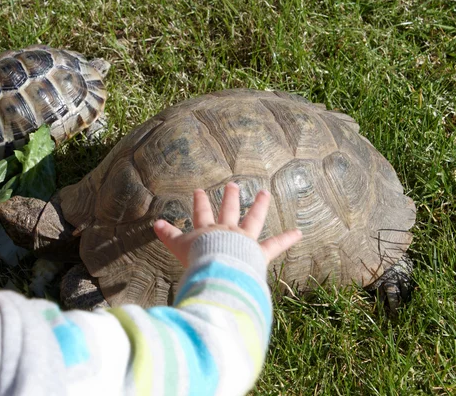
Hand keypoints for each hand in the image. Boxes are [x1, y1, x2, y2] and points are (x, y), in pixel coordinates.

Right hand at [153, 182, 301, 267]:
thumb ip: (169, 236)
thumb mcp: (178, 248)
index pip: (201, 214)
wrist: (215, 269)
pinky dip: (287, 239)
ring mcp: (243, 239)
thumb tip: (155, 224)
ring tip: (265, 192)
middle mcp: (226, 231)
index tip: (199, 191)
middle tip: (233, 185)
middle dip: (230, 197)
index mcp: (207, 231)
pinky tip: (299, 233)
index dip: (200, 202)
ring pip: (253, 219)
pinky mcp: (257, 252)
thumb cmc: (196, 261)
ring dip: (259, 206)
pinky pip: (275, 245)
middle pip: (229, 210)